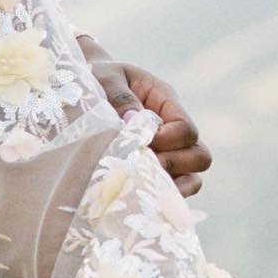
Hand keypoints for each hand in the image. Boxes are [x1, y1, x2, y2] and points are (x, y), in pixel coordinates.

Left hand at [76, 36, 211, 197]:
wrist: (79, 91)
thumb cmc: (97, 79)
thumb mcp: (107, 79)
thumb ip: (120, 97)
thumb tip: (134, 121)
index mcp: (165, 102)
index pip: (185, 128)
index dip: (168, 141)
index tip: (142, 142)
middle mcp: (172, 130)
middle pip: (199, 156)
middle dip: (174, 164)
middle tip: (142, 164)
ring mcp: (166, 154)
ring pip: (191, 178)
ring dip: (172, 185)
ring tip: (142, 182)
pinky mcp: (152, 173)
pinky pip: (171, 192)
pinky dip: (162, 198)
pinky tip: (139, 196)